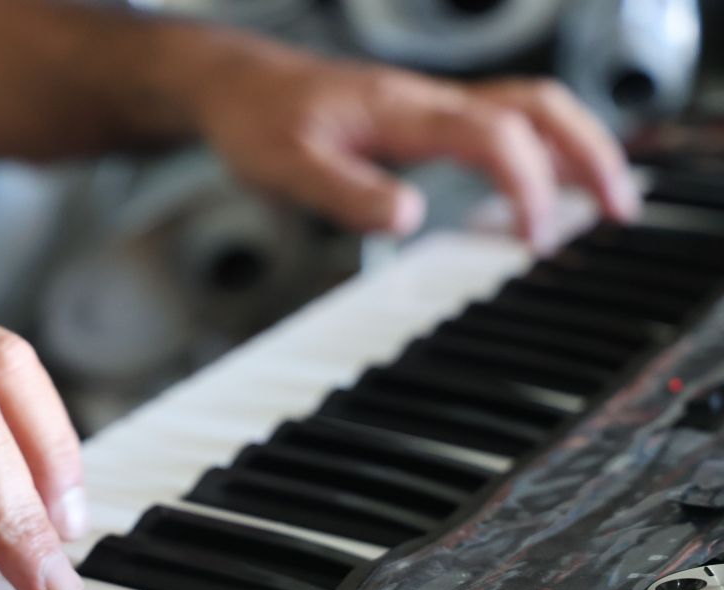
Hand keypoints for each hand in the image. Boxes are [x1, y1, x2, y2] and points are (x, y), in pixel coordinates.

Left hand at [181, 34, 639, 246]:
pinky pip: (499, 124)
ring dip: (573, 149)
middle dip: (588, 153)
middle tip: (618, 209)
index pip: (495, 135)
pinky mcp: (420, 118)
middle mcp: (429, 102)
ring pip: (527, 109)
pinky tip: (535, 188)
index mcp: (405, 111)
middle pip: (538, 107)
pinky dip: (536, 153)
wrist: (235, 86)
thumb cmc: (258, 121)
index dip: (527, 184)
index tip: (534, 239)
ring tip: (600, 203)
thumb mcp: (287, 168)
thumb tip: (410, 218)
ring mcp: (429, 107)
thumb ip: (346, 194)